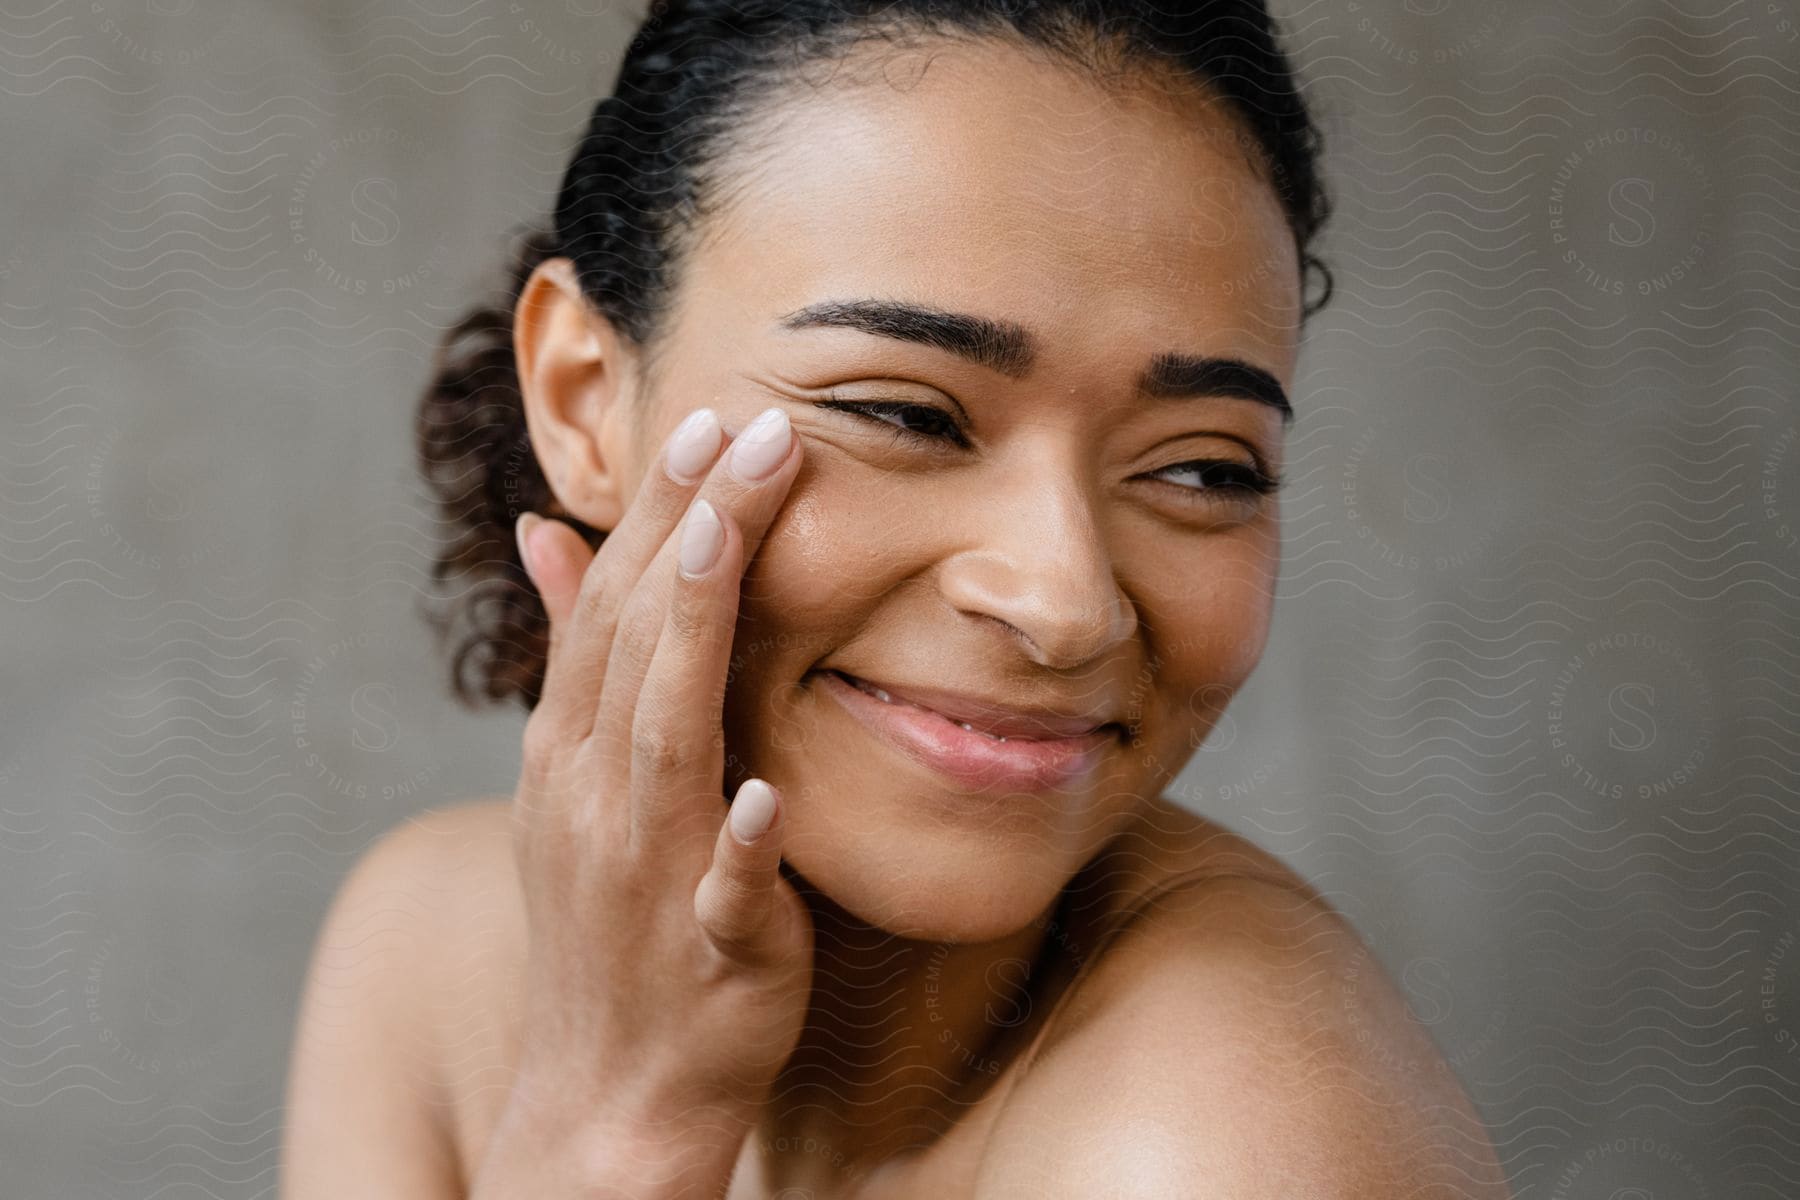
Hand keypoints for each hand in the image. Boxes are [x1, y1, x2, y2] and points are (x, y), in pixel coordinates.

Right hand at [499, 405, 812, 1174]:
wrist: (608, 1089)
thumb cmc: (611, 918)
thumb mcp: (574, 778)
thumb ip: (578, 657)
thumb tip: (548, 533)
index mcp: (572, 748)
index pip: (611, 607)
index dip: (656, 512)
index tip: (711, 421)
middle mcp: (594, 794)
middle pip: (636, 641)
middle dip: (685, 529)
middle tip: (745, 427)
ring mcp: (644, 871)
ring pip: (664, 738)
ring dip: (693, 636)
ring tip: (726, 540)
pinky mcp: (708, 950)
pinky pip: (719, 894)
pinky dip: (736, 845)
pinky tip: (763, 799)